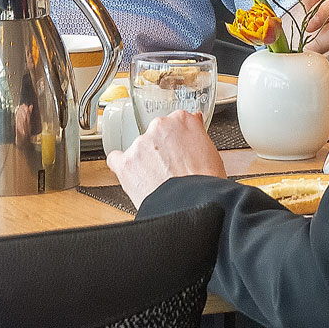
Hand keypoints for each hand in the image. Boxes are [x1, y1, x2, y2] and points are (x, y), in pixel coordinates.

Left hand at [109, 98, 224, 204]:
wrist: (193, 206)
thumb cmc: (205, 183)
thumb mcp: (211, 152)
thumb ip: (196, 135)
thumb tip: (194, 127)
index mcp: (182, 120)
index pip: (175, 122)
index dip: (176, 139)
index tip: (177, 148)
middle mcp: (159, 127)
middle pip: (155, 134)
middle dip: (160, 150)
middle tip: (170, 168)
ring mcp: (141, 144)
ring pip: (138, 148)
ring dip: (145, 161)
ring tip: (158, 180)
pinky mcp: (126, 163)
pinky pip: (116, 159)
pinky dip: (122, 167)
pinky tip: (133, 177)